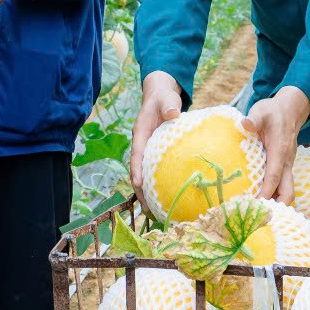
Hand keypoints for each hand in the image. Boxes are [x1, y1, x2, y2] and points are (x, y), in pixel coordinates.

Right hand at [130, 71, 183, 198]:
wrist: (161, 96)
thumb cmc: (163, 97)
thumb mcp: (166, 98)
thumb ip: (169, 105)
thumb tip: (173, 113)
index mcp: (141, 133)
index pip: (137, 154)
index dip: (136, 169)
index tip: (138, 183)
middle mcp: (141, 144)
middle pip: (137, 171)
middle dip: (140, 191)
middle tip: (147, 209)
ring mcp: (148, 151)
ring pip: (144, 175)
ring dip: (147, 193)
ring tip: (155, 213)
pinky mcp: (155, 155)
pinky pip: (154, 172)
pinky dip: (157, 185)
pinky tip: (166, 199)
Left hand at [242, 87, 309, 202]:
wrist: (289, 110)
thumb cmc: (273, 112)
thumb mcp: (261, 111)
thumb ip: (254, 119)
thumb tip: (245, 123)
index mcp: (280, 151)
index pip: (275, 176)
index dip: (266, 192)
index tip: (256, 204)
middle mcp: (286, 162)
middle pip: (288, 191)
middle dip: (277, 206)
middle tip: (257, 215)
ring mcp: (287, 166)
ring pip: (286, 191)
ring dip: (275, 202)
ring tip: (256, 213)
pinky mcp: (285, 167)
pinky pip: (282, 186)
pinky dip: (274, 195)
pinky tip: (260, 200)